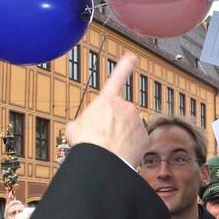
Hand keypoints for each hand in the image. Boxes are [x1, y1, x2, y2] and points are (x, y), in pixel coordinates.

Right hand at [67, 54, 147, 168]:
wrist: (102, 161)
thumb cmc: (86, 143)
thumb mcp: (73, 128)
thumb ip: (82, 122)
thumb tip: (82, 127)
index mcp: (107, 100)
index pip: (117, 78)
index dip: (125, 66)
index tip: (132, 56)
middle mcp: (126, 107)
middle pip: (119, 114)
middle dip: (113, 124)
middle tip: (101, 138)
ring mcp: (137, 121)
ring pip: (128, 128)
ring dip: (120, 136)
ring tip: (109, 148)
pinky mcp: (144, 137)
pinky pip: (136, 140)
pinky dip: (129, 147)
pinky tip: (119, 154)